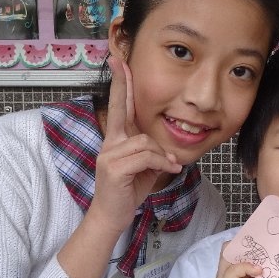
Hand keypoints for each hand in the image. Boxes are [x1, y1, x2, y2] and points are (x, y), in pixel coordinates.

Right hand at [88, 56, 181, 230]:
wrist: (112, 216)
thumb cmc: (128, 191)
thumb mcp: (144, 168)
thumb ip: (151, 152)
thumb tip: (168, 151)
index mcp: (117, 140)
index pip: (120, 107)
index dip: (120, 86)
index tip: (118, 63)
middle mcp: (110, 143)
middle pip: (121, 109)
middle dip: (122, 84)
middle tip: (119, 61)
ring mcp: (109, 154)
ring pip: (145, 141)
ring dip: (161, 155)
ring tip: (168, 167)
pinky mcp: (113, 168)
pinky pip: (146, 157)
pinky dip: (161, 164)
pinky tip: (168, 172)